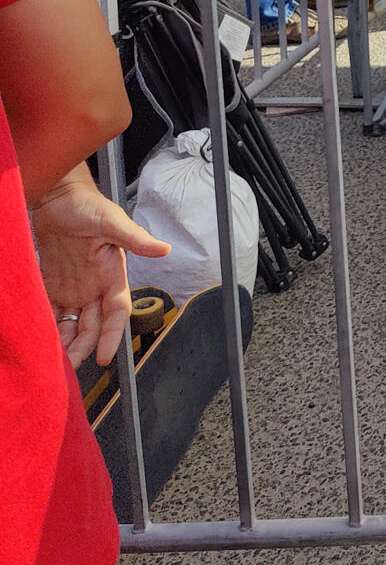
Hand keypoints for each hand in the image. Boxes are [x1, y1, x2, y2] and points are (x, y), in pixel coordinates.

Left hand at [30, 166, 170, 368]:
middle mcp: (95, 285)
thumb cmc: (86, 204)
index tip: (105, 356)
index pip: (117, 312)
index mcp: (113, 273)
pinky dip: (50, 327)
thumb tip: (163, 248)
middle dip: (84, 348)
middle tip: (70, 367)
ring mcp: (75, 286)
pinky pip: (53, 313)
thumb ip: (135, 238)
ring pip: (73, 324)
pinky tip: (41, 339)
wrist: (56, 196)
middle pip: (93, 326)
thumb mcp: (112, 221)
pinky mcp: (55, 283)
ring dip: (66, 342)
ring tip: (54, 361)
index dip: (113, 335)